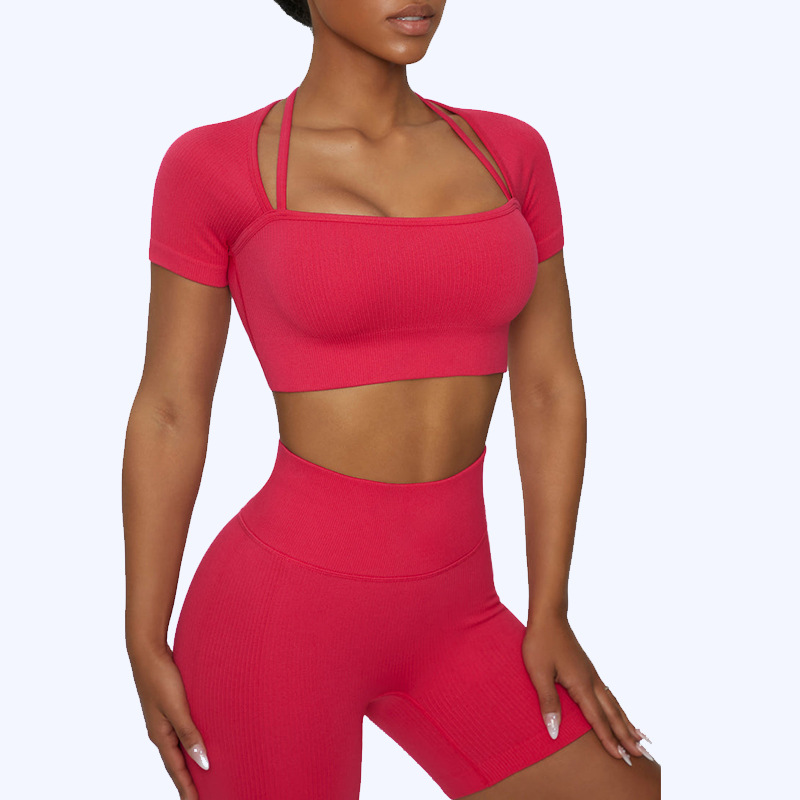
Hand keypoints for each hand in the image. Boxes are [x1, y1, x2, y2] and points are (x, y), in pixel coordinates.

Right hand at [128, 642, 208, 798]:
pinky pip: (179, 733)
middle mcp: (160, 731)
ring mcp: (162, 720)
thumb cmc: (161, 677)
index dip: (187, 788)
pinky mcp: (167, 707)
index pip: (176, 769)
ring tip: (200, 778)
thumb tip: (202, 762)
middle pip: (176, 763)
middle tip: (199, 797)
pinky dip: (187, 744)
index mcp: (160, 735)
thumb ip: (189, 734)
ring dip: (187, 764)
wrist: (147, 651)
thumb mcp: (177, 707)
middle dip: (186, 782)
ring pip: (178, 749)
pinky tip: (195, 744)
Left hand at [522, 614, 651, 764]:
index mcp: (581, 684)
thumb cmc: (541, 643)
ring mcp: (591, 673)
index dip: (608, 739)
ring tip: (639, 737)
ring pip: (613, 703)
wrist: (549, 616)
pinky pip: (607, 693)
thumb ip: (548, 702)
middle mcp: (591, 680)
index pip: (597, 718)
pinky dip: (617, 707)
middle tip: (640, 755)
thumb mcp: (538, 673)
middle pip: (612, 713)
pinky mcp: (587, 668)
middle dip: (625, 736)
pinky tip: (617, 710)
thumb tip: (555, 731)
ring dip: (625, 722)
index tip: (621, 757)